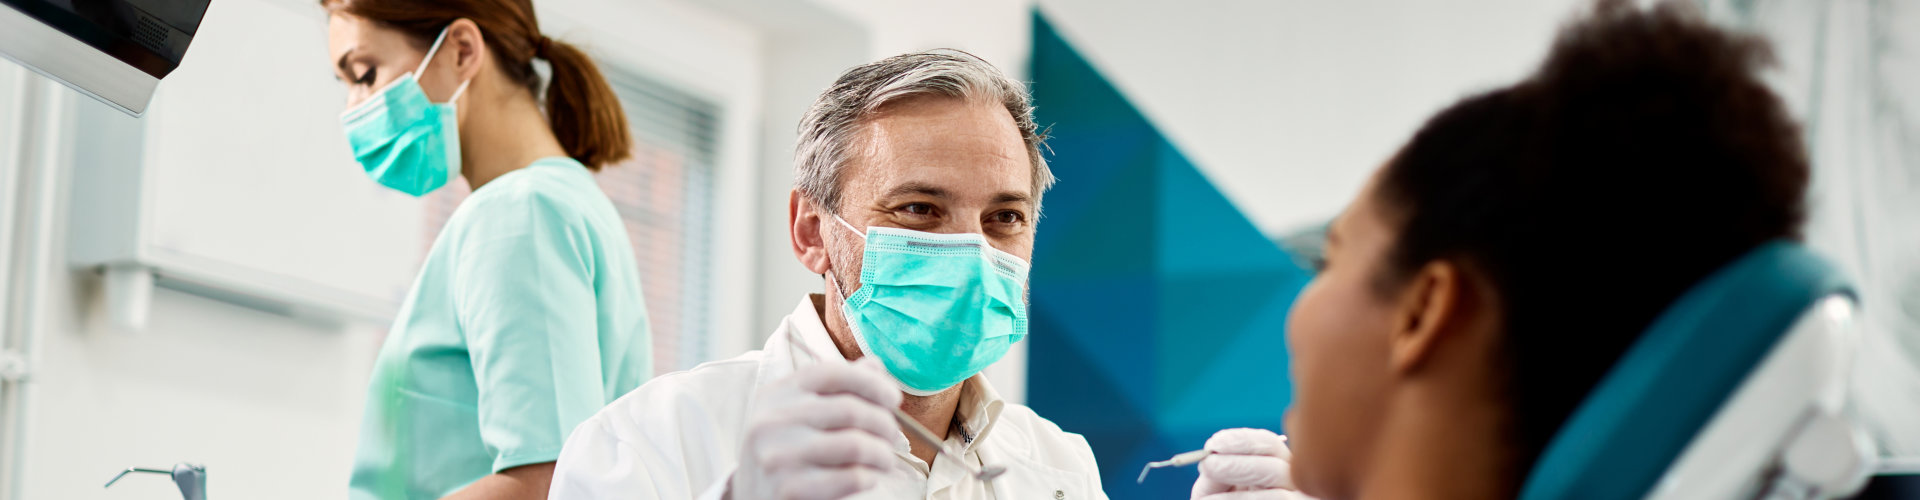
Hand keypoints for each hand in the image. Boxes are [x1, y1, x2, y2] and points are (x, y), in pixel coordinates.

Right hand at [729, 358, 902, 499]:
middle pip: (850, 409)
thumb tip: (874, 366)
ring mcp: (778, 456)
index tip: (894, 399)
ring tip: (886, 460)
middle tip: (894, 437)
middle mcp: (772, 421)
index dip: (871, 383)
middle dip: (884, 423)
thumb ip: (834, 389)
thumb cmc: (784, 452)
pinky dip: (870, 477)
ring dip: (883, 453)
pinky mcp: (789, 488)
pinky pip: (851, 477)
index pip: (831, 373)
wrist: (750, 499)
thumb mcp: (797, 415)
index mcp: (776, 394)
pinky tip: (869, 478)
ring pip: (855, 445)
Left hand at [1192, 428, 1310, 499]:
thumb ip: (1215, 476)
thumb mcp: (1218, 491)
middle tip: (1207, 465)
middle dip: (1238, 463)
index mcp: (1280, 467)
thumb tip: (1208, 461)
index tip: (1213, 443)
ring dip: (1235, 497)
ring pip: (1277, 496)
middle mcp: (1297, 484)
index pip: (1269, 445)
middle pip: (1277, 466)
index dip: (1242, 440)